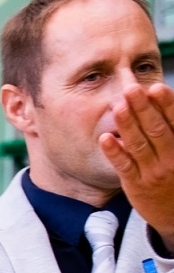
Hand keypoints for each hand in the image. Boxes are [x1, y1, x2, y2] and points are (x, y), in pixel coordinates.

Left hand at [102, 84, 173, 245]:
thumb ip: (171, 131)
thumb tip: (161, 101)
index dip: (166, 104)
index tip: (155, 88)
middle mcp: (171, 158)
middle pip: (155, 129)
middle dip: (143, 108)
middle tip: (131, 89)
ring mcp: (152, 172)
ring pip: (139, 145)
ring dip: (127, 125)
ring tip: (118, 106)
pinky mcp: (136, 185)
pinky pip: (124, 166)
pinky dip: (114, 152)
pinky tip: (104, 139)